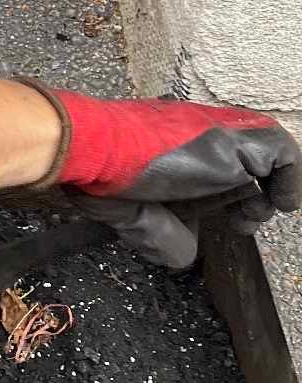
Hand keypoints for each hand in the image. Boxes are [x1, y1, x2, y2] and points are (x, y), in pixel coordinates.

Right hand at [41, 86, 301, 267]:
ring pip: (268, 151)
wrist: (99, 150)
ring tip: (254, 217)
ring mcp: (221, 131)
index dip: (227, 192)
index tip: (224, 218)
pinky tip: (276, 204)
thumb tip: (185, 253)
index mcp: (175, 141)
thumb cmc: (105, 176)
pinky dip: (288, 183)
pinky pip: (284, 155)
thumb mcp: (137, 215)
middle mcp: (201, 130)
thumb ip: (163, 233)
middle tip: (241, 222)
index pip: (215, 160)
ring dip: (267, 190)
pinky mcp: (239, 140)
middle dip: (249, 193)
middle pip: (244, 155)